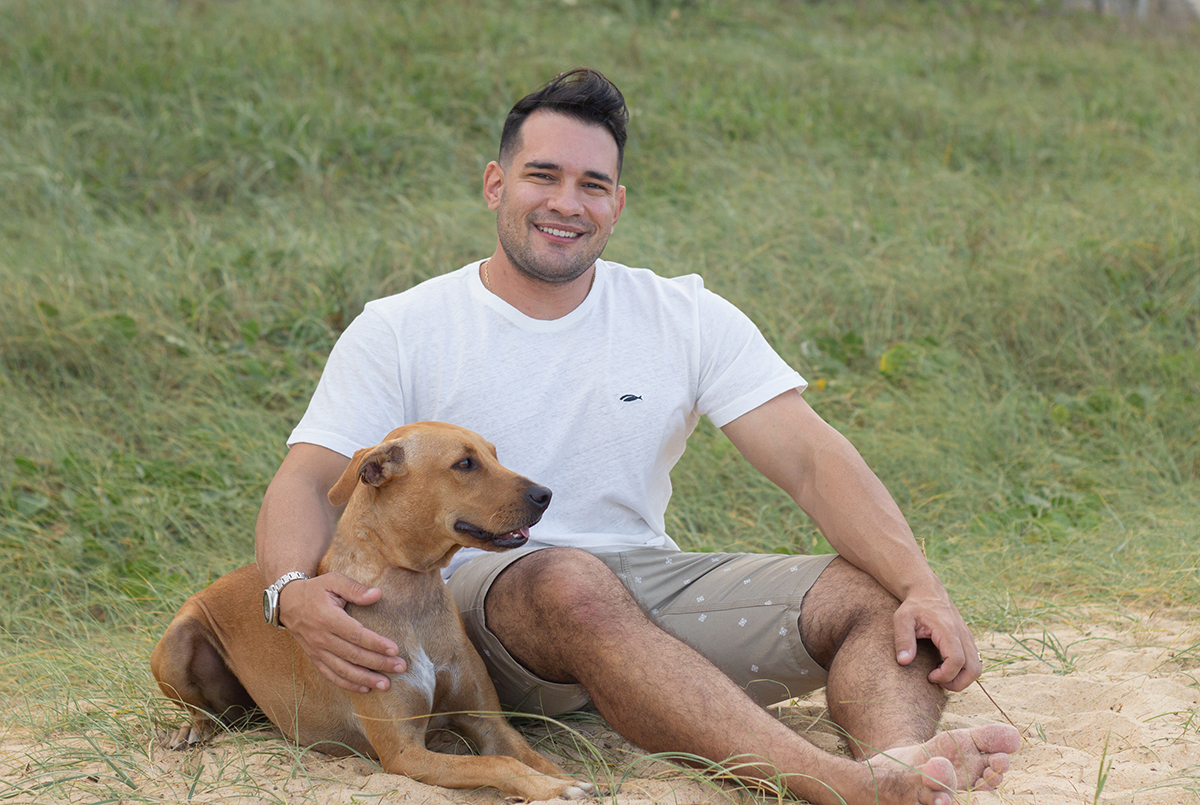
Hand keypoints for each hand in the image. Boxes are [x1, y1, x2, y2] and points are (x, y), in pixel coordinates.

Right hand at [278, 572, 406, 692]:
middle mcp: (322, 638)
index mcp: (328, 618)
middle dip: (379, 663)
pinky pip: (331, 675)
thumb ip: (355, 588)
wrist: (287, 602)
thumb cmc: (315, 590)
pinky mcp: (314, 658)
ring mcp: (317, 651)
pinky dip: (347, 684)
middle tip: (400, 667)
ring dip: (365, 679)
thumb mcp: (333, 580)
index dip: (376, 643)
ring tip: (386, 684)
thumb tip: (378, 594)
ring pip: (343, 670)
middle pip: (354, 655)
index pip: (356, 635)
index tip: (395, 649)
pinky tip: (364, 688)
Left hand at [893, 588, 980, 691]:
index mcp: (948, 629)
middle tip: (937, 681)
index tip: (929, 676)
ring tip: (941, 676)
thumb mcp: (902, 619)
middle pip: (974, 669)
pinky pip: (974, 662)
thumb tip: (903, 662)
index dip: (945, 675)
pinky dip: (963, 671)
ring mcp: (968, 638)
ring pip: (977, 668)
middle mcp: (962, 635)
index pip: (956, 660)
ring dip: (962, 679)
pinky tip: (944, 666)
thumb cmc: (914, 606)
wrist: (928, 591)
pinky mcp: (968, 640)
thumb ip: (902, 640)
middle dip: (957, 684)